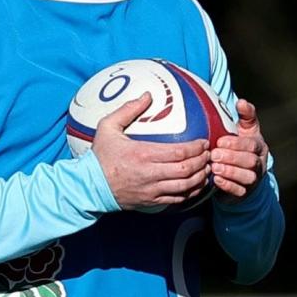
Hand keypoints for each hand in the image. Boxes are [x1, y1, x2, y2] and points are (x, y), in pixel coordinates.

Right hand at [92, 93, 211, 210]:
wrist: (88, 186)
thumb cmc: (99, 157)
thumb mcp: (107, 128)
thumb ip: (128, 110)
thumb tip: (147, 95)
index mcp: (142, 154)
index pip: (179, 152)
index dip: (196, 148)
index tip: (203, 142)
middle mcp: (150, 173)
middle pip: (187, 169)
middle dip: (203, 161)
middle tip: (208, 154)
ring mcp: (151, 189)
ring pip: (186, 186)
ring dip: (200, 177)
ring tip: (206, 169)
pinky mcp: (151, 201)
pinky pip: (177, 199)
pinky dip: (191, 192)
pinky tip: (195, 185)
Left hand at [211, 98, 269, 202]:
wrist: (239, 174)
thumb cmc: (239, 147)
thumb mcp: (244, 131)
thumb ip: (245, 116)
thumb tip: (241, 101)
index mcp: (259, 147)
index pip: (251, 145)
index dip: (236, 143)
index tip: (220, 141)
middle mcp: (259, 164)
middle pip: (250, 161)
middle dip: (232, 158)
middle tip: (214, 155)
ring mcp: (253, 180)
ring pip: (247, 177)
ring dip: (230, 172)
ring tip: (214, 167)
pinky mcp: (244, 193)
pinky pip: (239, 191)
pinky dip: (228, 186)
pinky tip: (216, 180)